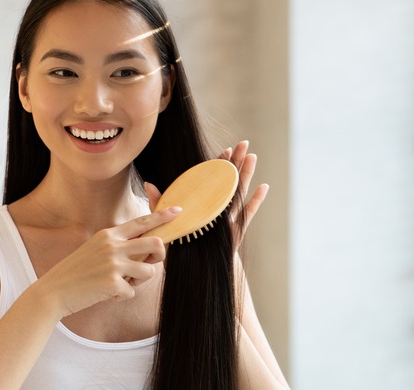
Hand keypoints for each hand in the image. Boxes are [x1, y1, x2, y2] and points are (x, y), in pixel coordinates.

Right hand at [32, 207, 180, 317]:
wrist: (53, 291)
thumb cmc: (78, 272)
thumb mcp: (96, 249)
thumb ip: (119, 245)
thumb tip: (147, 248)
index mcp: (109, 235)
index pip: (142, 222)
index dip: (162, 216)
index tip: (178, 210)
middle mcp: (113, 245)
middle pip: (156, 244)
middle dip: (159, 256)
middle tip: (149, 264)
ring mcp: (113, 263)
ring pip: (149, 271)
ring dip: (139, 281)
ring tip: (120, 283)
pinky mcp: (113, 283)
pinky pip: (132, 291)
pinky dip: (122, 296)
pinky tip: (106, 294)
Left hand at [143, 140, 267, 250]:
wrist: (196, 269)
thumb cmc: (182, 246)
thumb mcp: (168, 222)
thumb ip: (159, 204)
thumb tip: (149, 184)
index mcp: (204, 203)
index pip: (212, 179)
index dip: (218, 164)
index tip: (224, 149)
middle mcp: (218, 207)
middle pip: (229, 180)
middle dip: (236, 161)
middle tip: (243, 143)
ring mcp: (229, 217)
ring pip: (239, 191)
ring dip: (246, 174)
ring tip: (252, 157)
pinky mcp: (236, 229)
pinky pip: (248, 213)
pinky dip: (256, 201)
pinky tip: (264, 187)